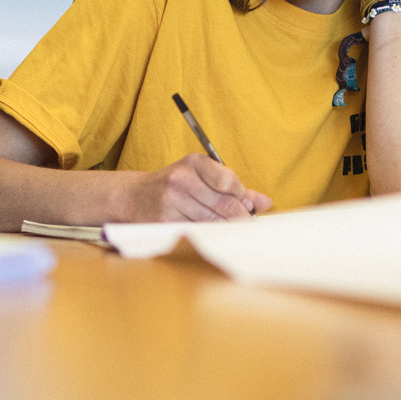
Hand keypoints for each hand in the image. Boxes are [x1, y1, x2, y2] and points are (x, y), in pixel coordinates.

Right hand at [125, 155, 271, 221]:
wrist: (135, 196)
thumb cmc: (176, 186)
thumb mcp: (201, 177)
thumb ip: (234, 188)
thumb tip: (266, 203)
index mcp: (194, 163)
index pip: (229, 181)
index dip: (242, 196)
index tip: (246, 206)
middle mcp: (181, 179)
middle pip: (225, 205)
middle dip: (241, 218)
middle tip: (246, 225)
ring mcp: (171, 201)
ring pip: (213, 222)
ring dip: (227, 229)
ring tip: (230, 230)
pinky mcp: (165, 221)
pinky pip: (198, 232)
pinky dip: (209, 236)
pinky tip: (211, 235)